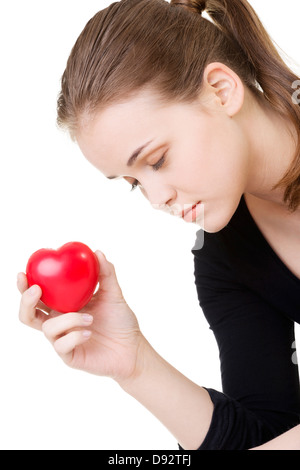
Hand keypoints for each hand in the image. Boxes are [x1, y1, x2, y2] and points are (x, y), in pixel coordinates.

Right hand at [18, 250, 144, 382]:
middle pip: (29, 315)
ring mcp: (62, 340)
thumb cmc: (121, 321)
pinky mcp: (69, 356)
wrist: (133, 348)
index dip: (25, 286)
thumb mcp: (114, 293)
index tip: (24, 273)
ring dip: (68, 319)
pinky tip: (90, 333)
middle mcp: (60, 323)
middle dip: (26, 302)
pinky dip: (75, 336)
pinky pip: (61, 345)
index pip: (39, 296)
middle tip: (36, 289)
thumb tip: (97, 252)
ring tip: (90, 318)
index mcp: (64, 306)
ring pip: (48, 328)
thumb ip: (106, 273)